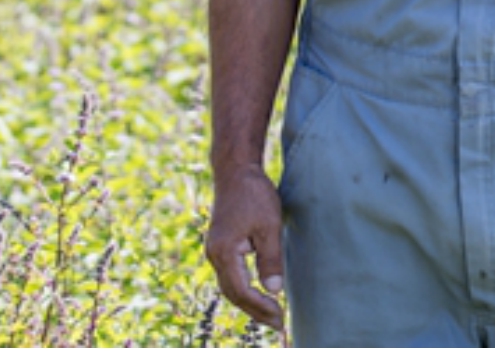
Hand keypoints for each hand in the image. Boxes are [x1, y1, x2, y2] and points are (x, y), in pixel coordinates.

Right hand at [203, 166, 285, 330]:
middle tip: (278, 323)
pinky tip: (258, 294)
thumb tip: (274, 290)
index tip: (280, 316)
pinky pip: (229, 276)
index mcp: (224, 251)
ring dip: (249, 302)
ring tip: (271, 314)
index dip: (261, 306)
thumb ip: (270, 259)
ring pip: (230, 287)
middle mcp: (214, 254)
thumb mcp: (269, 225)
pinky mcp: (219, 246)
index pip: (241, 290)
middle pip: (233, 294)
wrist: (235, 170)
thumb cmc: (253, 194)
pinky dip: (243, 289)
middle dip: (255, 311)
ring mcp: (214, 251)